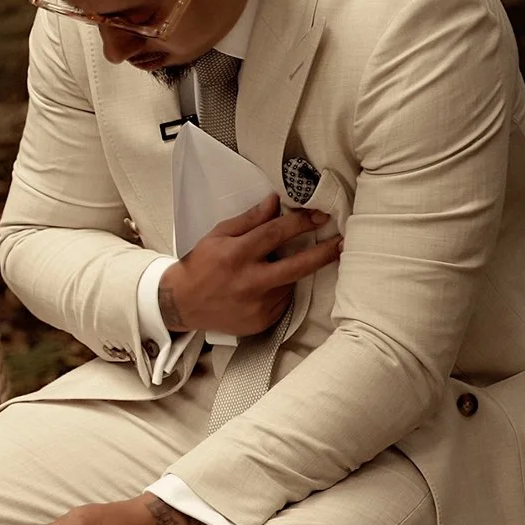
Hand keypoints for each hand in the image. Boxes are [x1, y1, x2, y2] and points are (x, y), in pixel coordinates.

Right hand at [157, 195, 341, 336]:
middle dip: (323, 254)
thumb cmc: (200, 265)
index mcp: (236, 255)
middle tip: (342, 244)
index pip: (275, 234)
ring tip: (265, 272)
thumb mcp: (218, 236)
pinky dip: (278, 292)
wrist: (181, 305)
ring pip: (288, 284)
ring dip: (287, 274)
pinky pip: (281, 303)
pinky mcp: (260, 322)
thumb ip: (249, 220)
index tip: (320, 216)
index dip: (300, 223)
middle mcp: (249, 282)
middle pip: (297, 266)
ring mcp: (256, 305)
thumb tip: (275, 202)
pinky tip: (260, 290)